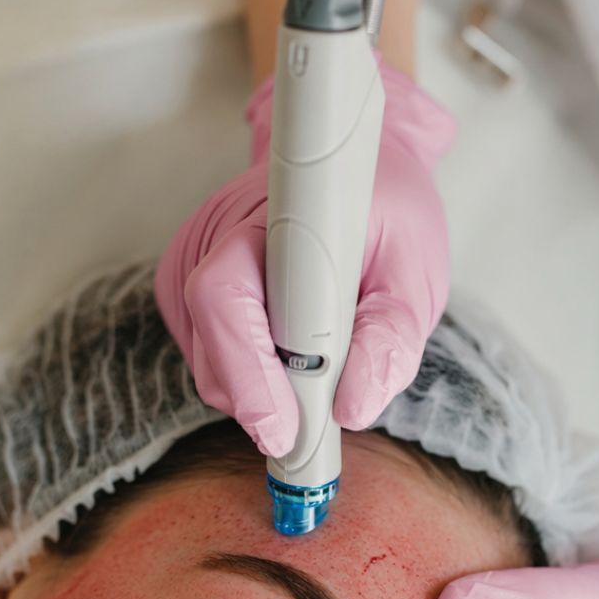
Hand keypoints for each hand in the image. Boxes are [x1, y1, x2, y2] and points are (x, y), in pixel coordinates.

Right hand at [154, 58, 454, 457]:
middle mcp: (210, 238)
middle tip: (318, 427)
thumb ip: (391, 338)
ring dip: (262, 391)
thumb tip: (354, 409)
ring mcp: (188, 264)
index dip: (251, 374)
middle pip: (212, 351)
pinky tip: (288, 352)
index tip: (287, 431)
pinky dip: (250, 376)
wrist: (348, 168)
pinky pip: (208, 359)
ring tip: (318, 368)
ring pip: (209, 367)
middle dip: (264, 400)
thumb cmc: (386, 212)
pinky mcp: (182, 290)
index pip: (225, 299)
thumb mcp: (415, 268)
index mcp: (266, 216)